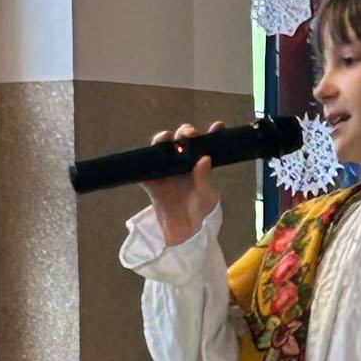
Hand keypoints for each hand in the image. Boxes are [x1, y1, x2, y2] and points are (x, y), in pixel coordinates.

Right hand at [142, 123, 223, 247]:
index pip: (206, 145)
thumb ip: (205, 178)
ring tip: (165, 138)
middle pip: (182, 141)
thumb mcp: (207, 197)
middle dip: (185, 132)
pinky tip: (147, 158)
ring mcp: (166, 171)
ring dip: (162, 140)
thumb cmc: (200, 214)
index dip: (212, 134)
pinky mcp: (151, 182)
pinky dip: (143, 163)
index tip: (218, 126)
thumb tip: (204, 158)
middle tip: (188, 134)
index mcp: (200, 165)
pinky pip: (143, 170)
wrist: (184, 234)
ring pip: (162, 148)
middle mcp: (183, 164)